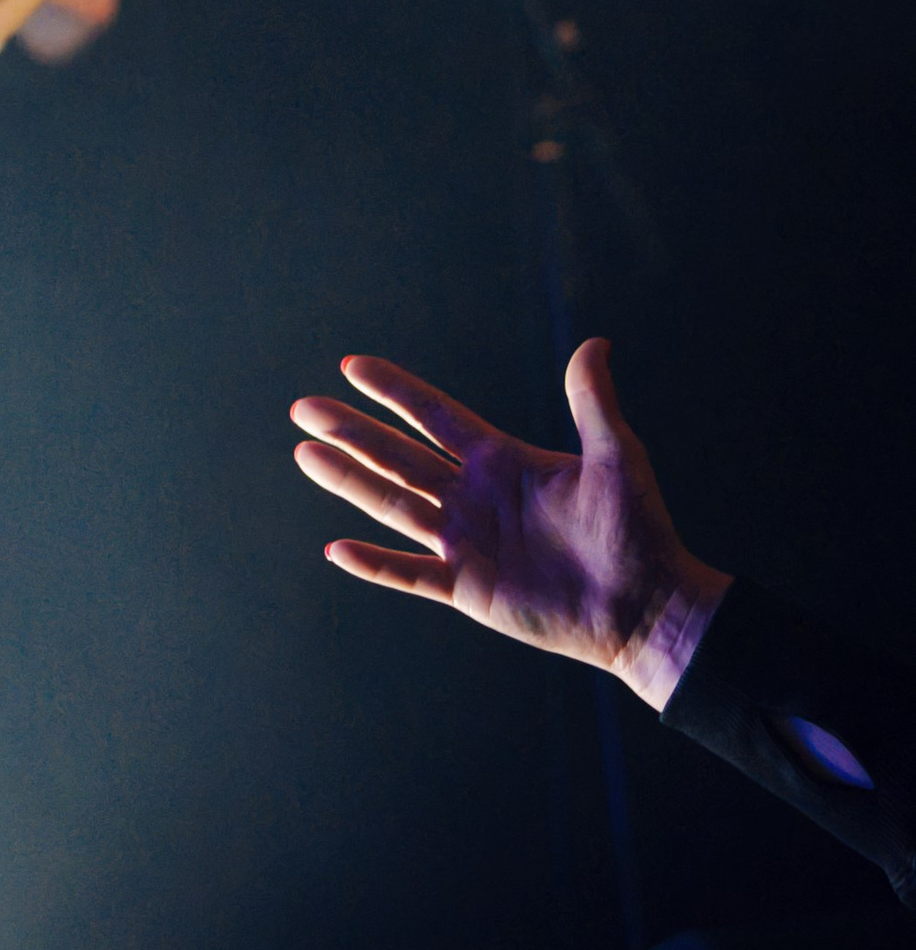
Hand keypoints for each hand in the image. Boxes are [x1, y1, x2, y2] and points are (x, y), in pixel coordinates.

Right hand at [289, 340, 729, 708]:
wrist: (647, 606)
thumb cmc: (640, 531)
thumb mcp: (618, 456)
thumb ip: (593, 403)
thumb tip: (594, 343)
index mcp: (501, 461)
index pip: (434, 416)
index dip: (394, 391)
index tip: (352, 365)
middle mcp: (473, 497)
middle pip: (397, 455)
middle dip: (350, 430)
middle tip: (303, 408)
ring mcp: (466, 543)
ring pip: (392, 504)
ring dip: (348, 480)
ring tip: (304, 455)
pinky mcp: (468, 589)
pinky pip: (410, 574)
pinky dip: (373, 564)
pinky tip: (336, 550)